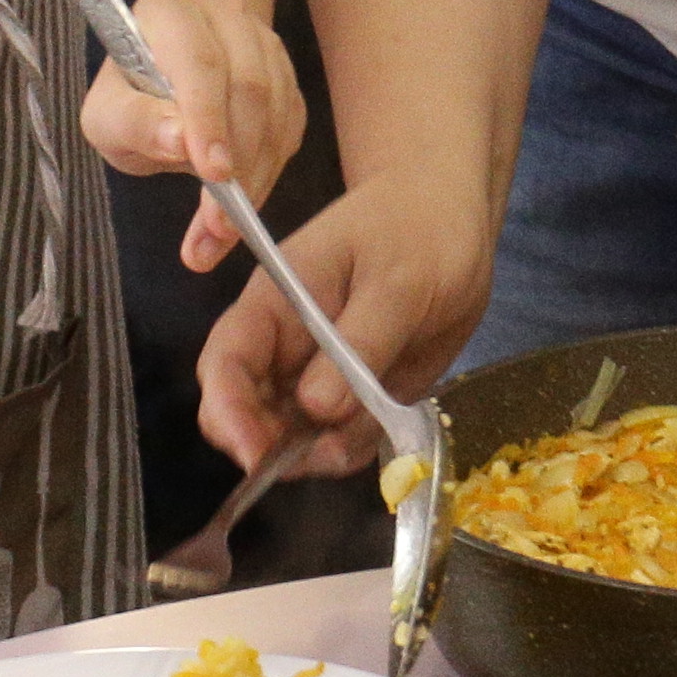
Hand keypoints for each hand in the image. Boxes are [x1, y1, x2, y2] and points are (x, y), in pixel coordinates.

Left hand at [76, 0, 308, 260]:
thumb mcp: (107, 115)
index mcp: (170, 11)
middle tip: (218, 226)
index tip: (214, 176)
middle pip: (249, 86)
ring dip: (255, 177)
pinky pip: (288, 128)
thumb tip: (179, 140)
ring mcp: (264, 42)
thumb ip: (135, 125)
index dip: (210, 119)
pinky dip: (269, 173)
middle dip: (238, 163)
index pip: (199, 62)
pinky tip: (241, 203)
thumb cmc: (129, 94)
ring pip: (276, 111)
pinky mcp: (285, 78)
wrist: (159, 74)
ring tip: (221, 231)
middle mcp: (225, 14)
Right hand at [194, 175, 488, 472]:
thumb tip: (317, 407)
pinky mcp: (349, 397)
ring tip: (376, 422)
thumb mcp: (398, 281)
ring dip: (322, 452)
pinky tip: (390, 421)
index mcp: (275, 304)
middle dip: (275, 447)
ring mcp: (314, 376)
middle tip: (334, 448)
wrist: (450, 219)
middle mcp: (282, 348)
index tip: (257, 457)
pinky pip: (336, 440)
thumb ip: (361, 340)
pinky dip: (355, 446)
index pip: (226, 363)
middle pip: (244, 414)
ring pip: (290, 439)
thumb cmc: (418, 233)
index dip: (229, 414)